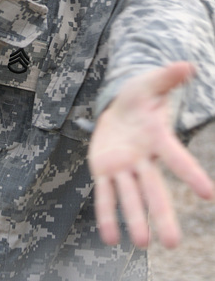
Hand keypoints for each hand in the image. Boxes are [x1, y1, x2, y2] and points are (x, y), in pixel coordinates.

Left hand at [88, 62, 213, 248]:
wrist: (118, 108)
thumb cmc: (139, 97)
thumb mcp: (150, 83)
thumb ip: (167, 77)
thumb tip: (189, 65)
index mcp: (156, 139)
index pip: (176, 158)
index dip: (191, 174)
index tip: (208, 195)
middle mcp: (143, 159)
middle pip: (154, 188)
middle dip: (162, 214)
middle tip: (173, 243)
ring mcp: (124, 167)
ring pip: (129, 195)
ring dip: (135, 217)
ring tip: (142, 242)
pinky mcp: (104, 171)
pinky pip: (104, 194)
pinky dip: (106, 215)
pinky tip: (110, 238)